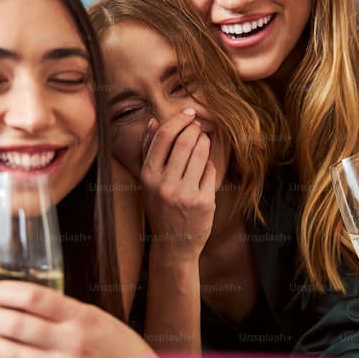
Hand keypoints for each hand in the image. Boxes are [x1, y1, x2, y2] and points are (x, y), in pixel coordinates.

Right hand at [140, 110, 215, 261]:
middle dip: (194, 129)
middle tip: (197, 127)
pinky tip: (204, 168)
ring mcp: (185, 194)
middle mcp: (165, 185)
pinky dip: (209, 165)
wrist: (174, 244)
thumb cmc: (160, 208)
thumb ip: (149, 151)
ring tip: (203, 142)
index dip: (178, 120)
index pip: (164, 137)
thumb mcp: (148, 181)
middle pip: (185, 141)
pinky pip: (211, 171)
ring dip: (204, 142)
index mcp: (148, 176)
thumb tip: (153, 122)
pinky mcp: (203, 202)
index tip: (188, 114)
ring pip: (201, 153)